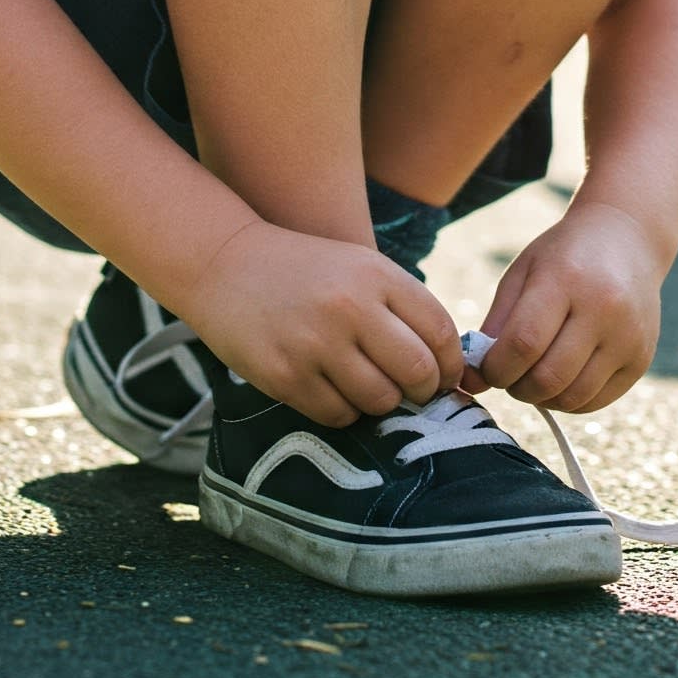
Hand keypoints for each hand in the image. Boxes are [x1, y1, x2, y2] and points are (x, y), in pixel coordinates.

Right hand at [182, 219, 466, 426]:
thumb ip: (402, 306)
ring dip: (383, 403)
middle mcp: (351, 307)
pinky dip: (346, 411)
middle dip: (424, 390)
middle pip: (416, 371)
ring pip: (380, 400)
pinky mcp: (285, 375)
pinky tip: (335, 390)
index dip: (451, 363)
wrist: (225, 264)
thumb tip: (447, 365)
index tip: (446, 376)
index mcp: (377, 275)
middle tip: (415, 393)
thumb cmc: (305, 270)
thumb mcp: (360, 267)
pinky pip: (338, 414)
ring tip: (371, 387)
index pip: (439, 331)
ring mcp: (316, 343)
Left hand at [467, 200, 666, 413]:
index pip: (524, 343)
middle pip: (548, 377)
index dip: (495, 368)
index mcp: (567, 279)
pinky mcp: (642, 358)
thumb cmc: (563, 256)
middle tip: (510, 375)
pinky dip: (568, 400)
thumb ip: (497, 324)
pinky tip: (561, 378)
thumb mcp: (523, 272)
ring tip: (534, 376)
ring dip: (542, 398)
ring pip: (572, 397)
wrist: (626, 238)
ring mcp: (629, 336)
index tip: (486, 369)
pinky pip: (595, 401)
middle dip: (516, 387)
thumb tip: (473, 380)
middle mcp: (605, 308)